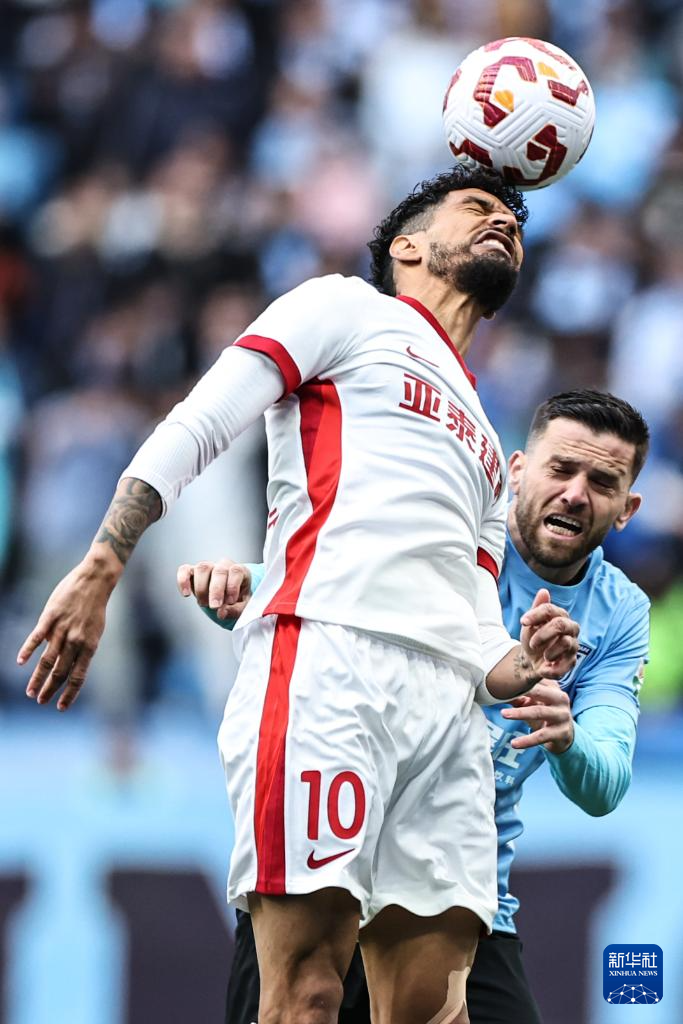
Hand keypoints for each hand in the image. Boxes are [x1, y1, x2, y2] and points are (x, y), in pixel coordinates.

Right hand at [18, 557, 117, 710]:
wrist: (95, 580)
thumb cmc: (94, 606)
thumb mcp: (94, 630)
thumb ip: (80, 647)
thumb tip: (64, 660)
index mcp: (89, 646)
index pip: (79, 677)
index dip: (69, 694)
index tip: (60, 708)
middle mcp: (76, 641)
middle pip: (60, 672)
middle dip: (49, 690)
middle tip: (40, 702)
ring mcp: (62, 629)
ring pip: (47, 660)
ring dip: (37, 678)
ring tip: (30, 692)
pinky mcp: (50, 617)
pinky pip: (36, 637)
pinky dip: (27, 650)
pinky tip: (20, 662)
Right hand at [177, 558, 251, 619]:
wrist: (228, 597)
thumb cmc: (237, 600)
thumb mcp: (242, 608)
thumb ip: (234, 611)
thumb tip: (221, 613)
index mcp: (240, 571)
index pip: (236, 571)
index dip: (232, 586)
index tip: (230, 602)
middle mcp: (223, 566)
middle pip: (218, 571)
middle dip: (216, 590)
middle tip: (214, 606)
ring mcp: (208, 567)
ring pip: (202, 568)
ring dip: (201, 588)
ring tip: (203, 604)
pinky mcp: (193, 572)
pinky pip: (185, 570)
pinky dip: (183, 581)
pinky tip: (186, 594)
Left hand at [501, 679, 573, 753]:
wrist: (564, 736)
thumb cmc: (544, 715)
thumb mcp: (533, 704)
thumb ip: (519, 697)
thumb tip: (500, 691)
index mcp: (554, 688)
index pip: (536, 681)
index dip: (521, 679)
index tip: (505, 678)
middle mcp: (560, 699)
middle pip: (539, 692)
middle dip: (521, 691)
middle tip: (502, 692)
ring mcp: (562, 716)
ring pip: (538, 712)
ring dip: (520, 713)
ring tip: (503, 714)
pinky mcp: (562, 732)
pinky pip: (541, 736)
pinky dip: (527, 740)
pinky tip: (514, 743)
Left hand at [518, 589, 578, 685]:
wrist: (530, 660)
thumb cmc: (533, 637)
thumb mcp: (530, 623)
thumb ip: (537, 608)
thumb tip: (544, 591)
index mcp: (560, 616)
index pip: (550, 610)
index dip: (536, 614)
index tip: (522, 622)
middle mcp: (570, 629)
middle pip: (561, 625)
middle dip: (544, 634)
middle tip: (532, 643)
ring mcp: (572, 645)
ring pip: (566, 643)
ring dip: (550, 651)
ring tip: (543, 656)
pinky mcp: (571, 662)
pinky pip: (566, 665)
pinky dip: (552, 669)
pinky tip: (543, 669)